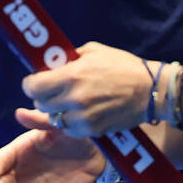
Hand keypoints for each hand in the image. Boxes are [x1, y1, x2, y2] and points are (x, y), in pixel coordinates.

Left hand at [19, 41, 152, 136]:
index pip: (32, 87)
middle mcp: (74, 99)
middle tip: (52, 90)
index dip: (31, 84)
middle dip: (43, 97)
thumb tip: (50, 62)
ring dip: (56, 111)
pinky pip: (69, 130)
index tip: (36, 81)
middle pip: (40, 105)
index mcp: (71, 76)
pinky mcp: (93, 130)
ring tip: (67, 101)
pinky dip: (70, 123)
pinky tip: (79, 112)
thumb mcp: (93, 51)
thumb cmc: (123, 66)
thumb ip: (68, 58)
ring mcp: (83, 118)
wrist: (151, 90)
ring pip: (53, 119)